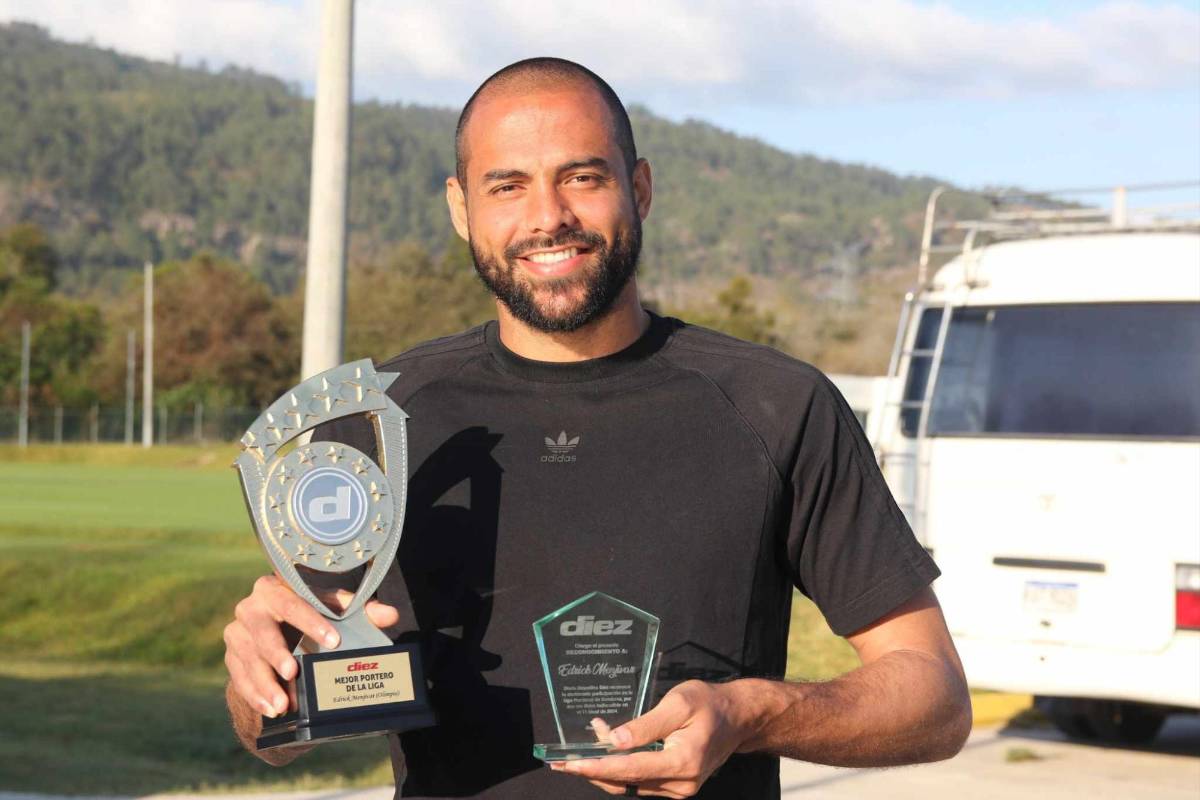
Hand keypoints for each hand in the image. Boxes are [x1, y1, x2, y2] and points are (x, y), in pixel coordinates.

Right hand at [222, 574, 398, 717]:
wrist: (277, 630)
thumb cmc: (312, 613)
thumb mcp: (333, 609)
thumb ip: (362, 610)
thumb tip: (391, 615)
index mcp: (276, 588)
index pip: (292, 601)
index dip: (311, 621)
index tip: (333, 641)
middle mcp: (251, 607)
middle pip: (261, 630)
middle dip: (277, 653)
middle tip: (293, 673)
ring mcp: (237, 633)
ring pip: (248, 658)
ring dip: (265, 683)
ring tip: (283, 704)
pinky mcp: (231, 657)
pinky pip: (239, 678)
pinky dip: (255, 695)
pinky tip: (270, 709)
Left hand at [553, 680, 750, 797]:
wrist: (738, 717)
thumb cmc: (709, 703)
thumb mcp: (678, 703)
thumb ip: (645, 725)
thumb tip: (613, 742)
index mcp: (682, 762)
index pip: (629, 769)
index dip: (595, 768)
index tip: (569, 764)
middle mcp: (680, 783)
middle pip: (625, 781)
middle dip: (592, 769)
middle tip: (562, 760)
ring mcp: (679, 788)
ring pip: (631, 783)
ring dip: (605, 767)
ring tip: (584, 746)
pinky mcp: (676, 785)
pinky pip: (641, 780)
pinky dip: (621, 767)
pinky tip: (609, 748)